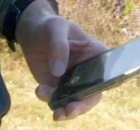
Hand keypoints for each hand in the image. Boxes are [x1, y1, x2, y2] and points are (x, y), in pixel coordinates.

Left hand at [14, 0, 108, 120]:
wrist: (32, 34)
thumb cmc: (50, 27)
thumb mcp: (55, 28)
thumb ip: (59, 47)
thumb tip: (58, 72)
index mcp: (95, 53)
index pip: (108, 70)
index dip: (107, 83)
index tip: (96, 92)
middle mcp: (88, 71)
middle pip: (93, 92)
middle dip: (83, 105)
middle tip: (69, 110)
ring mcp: (73, 82)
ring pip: (76, 101)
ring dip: (67, 110)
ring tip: (57, 113)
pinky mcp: (58, 88)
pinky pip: (57, 100)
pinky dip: (50, 101)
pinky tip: (40, 91)